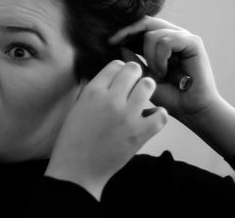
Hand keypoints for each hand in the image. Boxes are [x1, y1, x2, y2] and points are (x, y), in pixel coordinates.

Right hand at [45, 60, 166, 199]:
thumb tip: (111, 79)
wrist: (77, 169)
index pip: (115, 65)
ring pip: (148, 86)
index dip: (120, 71)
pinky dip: (158, 114)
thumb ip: (95, 91)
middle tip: (133, 87)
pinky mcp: (140, 133)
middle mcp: (111, 98)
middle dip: (135, 76)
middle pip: (134, 70)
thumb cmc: (73, 139)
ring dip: (146, 91)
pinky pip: (161, 114)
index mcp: (93, 91)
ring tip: (140, 101)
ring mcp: (127, 115)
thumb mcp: (78, 107)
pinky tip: (149, 118)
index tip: (120, 80)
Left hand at [109, 16, 221, 122]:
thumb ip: (133, 61)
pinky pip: (167, 41)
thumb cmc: (168, 95)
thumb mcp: (143, 77)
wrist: (190, 109)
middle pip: (146, 22)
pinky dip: (160, 57)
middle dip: (127, 32)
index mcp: (161, 42)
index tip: (109, 42)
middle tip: (114, 42)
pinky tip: (163, 71)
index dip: (124, 31)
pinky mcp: (193, 42)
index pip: (140, 27)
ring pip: (153, 34)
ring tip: (155, 73)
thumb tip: (120, 46)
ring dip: (148, 55)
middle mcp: (173, 35)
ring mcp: (184, 37)